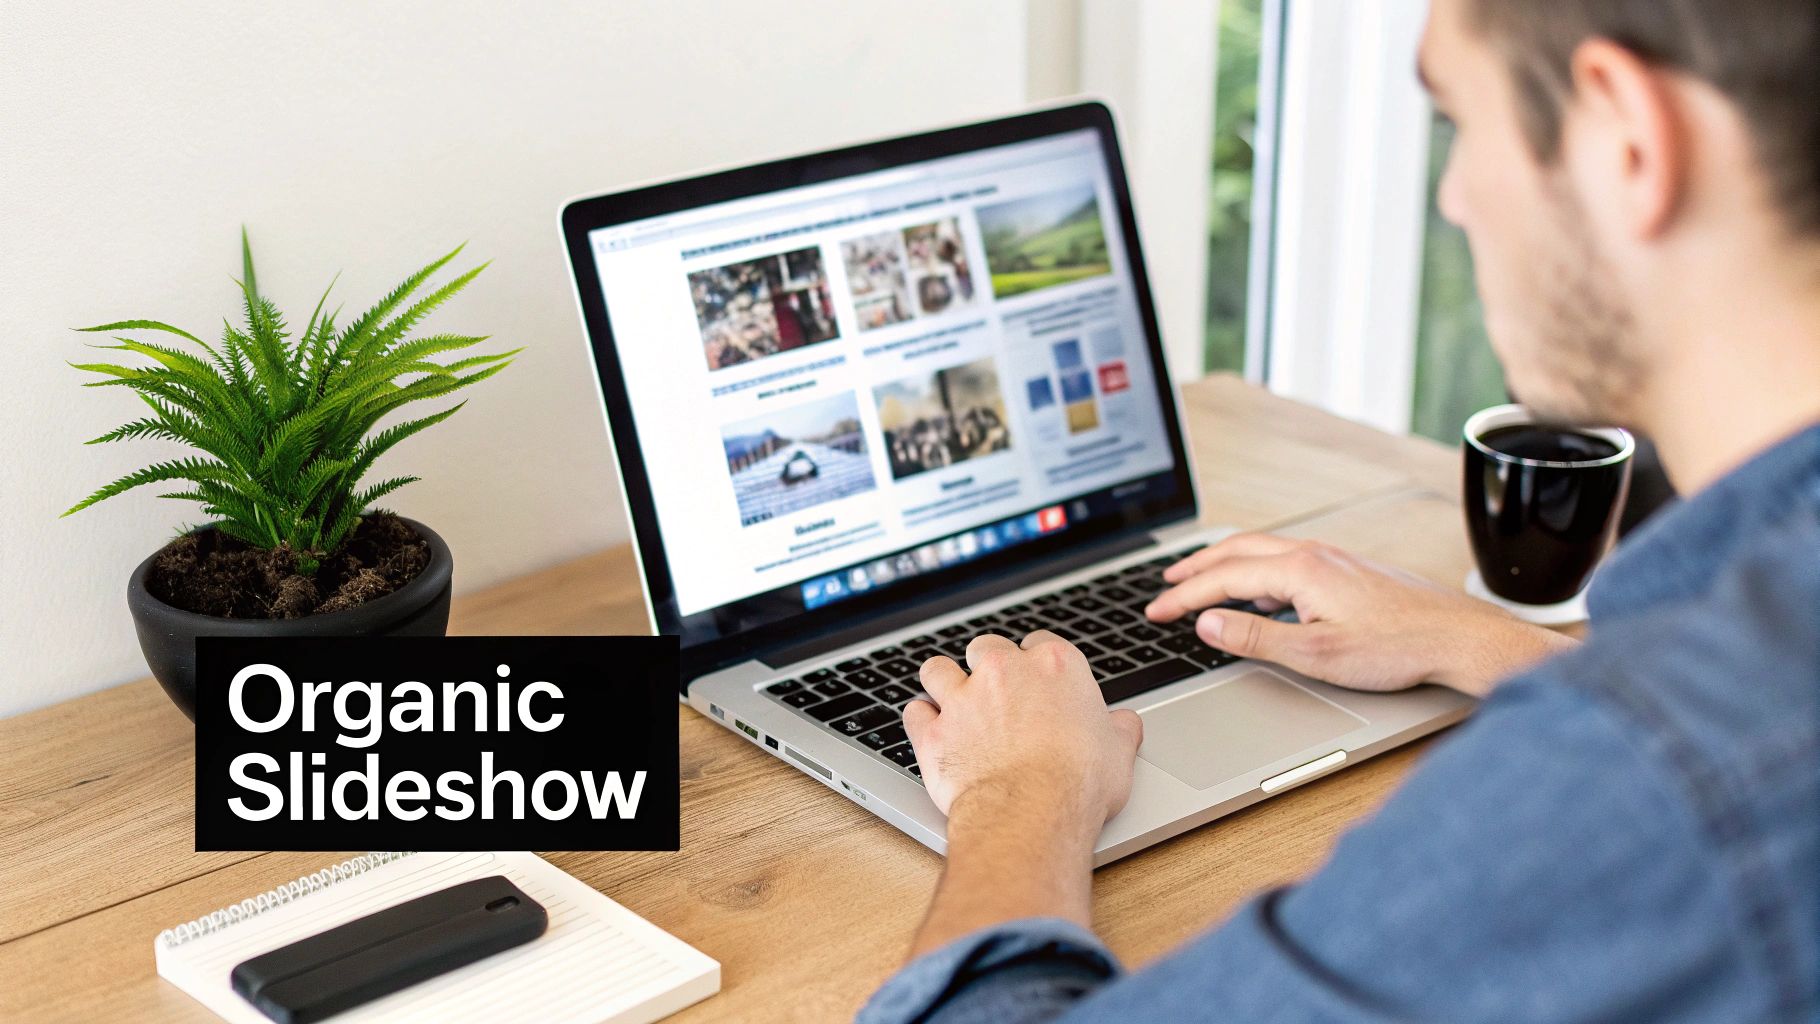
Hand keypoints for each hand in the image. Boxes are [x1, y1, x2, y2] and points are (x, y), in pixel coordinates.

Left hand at [904, 631, 1143, 827]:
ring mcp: (963, 698)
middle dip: (988, 667)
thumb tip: (1124, 724)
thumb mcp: (1119, 752)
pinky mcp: (933, 731)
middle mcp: (1004, 671)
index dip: (1036, 663)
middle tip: (996, 694)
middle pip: (986, 648)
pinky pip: (914, 712)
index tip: (1037, 681)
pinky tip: (929, 729)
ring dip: (943, 682)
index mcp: (1054, 666)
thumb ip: (1119, 728)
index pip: (1039, 643)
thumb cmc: (1079, 784)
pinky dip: (920, 720)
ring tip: (950, 699)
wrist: (1032, 814)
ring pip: (938, 669)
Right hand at [1146, 533, 1575, 696]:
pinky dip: (1255, 570)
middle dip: (1196, 568)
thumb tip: (1207, 623)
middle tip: (1165, 587)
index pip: (1223, 578)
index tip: (1156, 611)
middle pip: (1237, 550)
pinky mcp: (1348, 571)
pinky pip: (1285, 560)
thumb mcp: (1316, 653)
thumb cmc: (1397, 648)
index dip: (1184, 597)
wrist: (1457, 638)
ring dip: (1225, 564)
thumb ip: (1255, 638)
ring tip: (1200, 582)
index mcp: (1300, 569)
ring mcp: (1333, 559)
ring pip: (1262, 551)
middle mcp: (1314, 554)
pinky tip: (1259, 594)